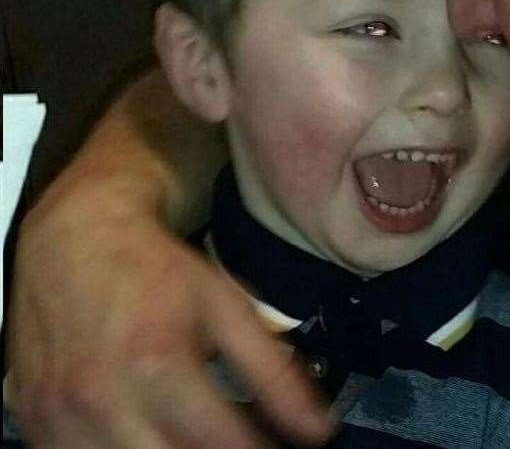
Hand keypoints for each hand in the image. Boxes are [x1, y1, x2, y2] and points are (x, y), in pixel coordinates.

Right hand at [7, 184, 333, 447]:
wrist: (77, 237)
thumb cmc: (156, 269)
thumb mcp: (225, 306)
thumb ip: (273, 370)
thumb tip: (319, 430)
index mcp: (158, 362)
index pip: (224, 446)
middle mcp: (103, 399)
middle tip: (239, 442)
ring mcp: (59, 420)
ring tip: (199, 438)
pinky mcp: (34, 426)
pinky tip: (150, 436)